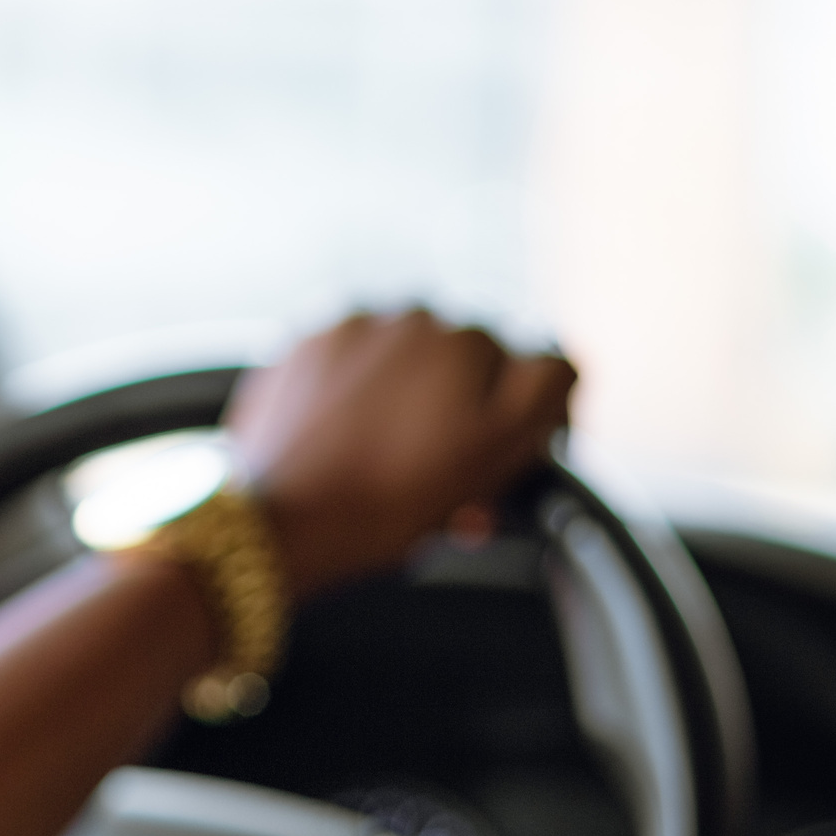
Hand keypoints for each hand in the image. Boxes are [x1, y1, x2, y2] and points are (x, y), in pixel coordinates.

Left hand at [224, 311, 575, 600]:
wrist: (280, 520)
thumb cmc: (388, 502)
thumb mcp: (495, 455)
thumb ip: (544, 391)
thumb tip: (556, 364)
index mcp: (470, 341)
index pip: (526, 372)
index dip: (517, 424)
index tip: (499, 460)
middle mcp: (413, 315)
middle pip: (462, 363)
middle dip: (459, 407)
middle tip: (437, 469)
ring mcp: (352, 324)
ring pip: (405, 359)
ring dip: (408, 394)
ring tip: (387, 456)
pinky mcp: (301, 341)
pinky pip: (349, 360)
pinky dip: (355, 391)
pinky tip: (346, 439)